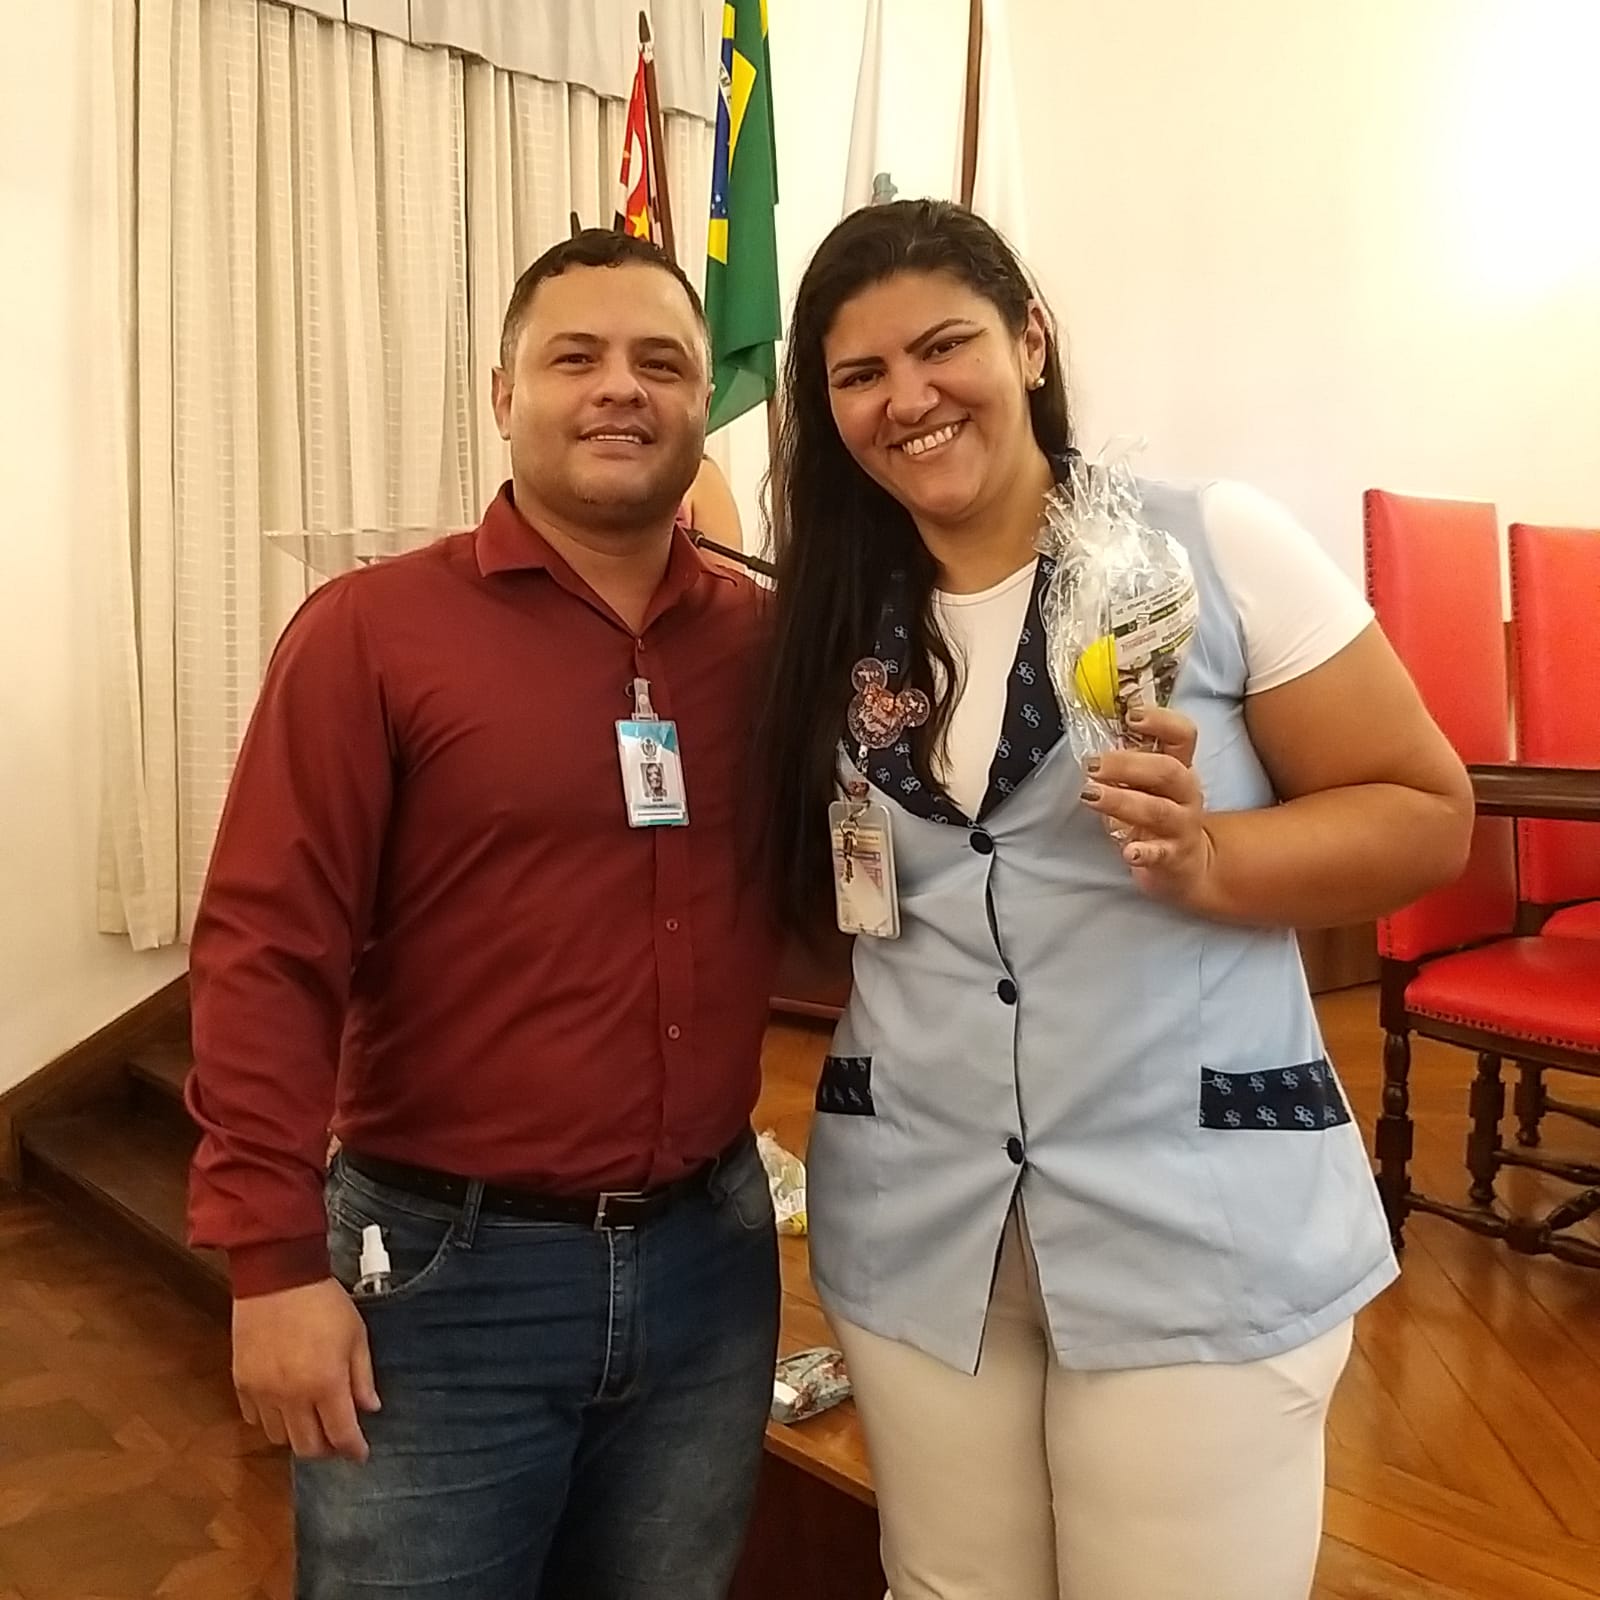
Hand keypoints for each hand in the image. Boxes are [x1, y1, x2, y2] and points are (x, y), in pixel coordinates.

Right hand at [232, 1278, 379, 1462]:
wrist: (277, 1277)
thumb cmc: (324, 1302)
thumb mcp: (356, 1334)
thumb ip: (362, 1376)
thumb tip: (370, 1408)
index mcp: (326, 1383)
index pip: (341, 1435)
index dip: (353, 1450)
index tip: (360, 1454)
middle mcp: (292, 1396)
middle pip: (308, 1447)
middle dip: (327, 1449)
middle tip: (337, 1439)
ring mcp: (263, 1393)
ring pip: (279, 1439)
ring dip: (298, 1436)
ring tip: (312, 1420)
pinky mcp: (242, 1383)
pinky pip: (255, 1419)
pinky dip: (272, 1420)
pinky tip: (284, 1405)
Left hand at [1078, 706, 1215, 908]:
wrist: (1187, 862)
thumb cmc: (1157, 812)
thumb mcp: (1148, 784)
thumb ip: (1128, 762)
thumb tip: (1094, 740)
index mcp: (1180, 766)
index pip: (1182, 735)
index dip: (1160, 722)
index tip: (1132, 716)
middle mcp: (1186, 792)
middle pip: (1166, 771)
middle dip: (1127, 764)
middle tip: (1093, 765)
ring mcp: (1182, 825)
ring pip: (1158, 810)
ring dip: (1122, 801)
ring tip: (1091, 796)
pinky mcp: (1174, 856)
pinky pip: (1161, 854)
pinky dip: (1144, 852)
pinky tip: (1129, 852)